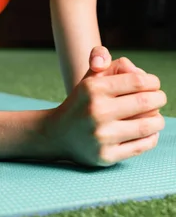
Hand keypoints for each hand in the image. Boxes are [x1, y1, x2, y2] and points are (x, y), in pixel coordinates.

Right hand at [43, 46, 166, 166]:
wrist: (57, 134)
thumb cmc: (82, 101)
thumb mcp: (90, 77)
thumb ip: (108, 61)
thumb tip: (135, 70)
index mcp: (93, 88)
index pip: (138, 81)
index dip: (153, 82)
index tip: (154, 85)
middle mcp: (97, 111)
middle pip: (146, 102)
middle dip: (159, 99)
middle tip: (159, 99)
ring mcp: (102, 135)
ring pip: (148, 126)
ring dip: (158, 119)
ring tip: (155, 117)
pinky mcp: (106, 155)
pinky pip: (142, 145)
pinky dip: (151, 137)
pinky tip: (148, 132)